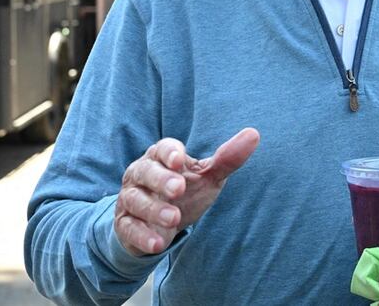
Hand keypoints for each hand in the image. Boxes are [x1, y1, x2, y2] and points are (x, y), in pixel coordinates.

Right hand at [114, 127, 258, 255]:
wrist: (159, 223)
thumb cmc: (186, 191)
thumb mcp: (208, 176)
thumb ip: (228, 158)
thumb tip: (254, 134)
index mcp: (161, 157)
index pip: (161, 149)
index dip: (169, 153)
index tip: (179, 160)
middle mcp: (141, 174)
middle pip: (145, 171)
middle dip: (161, 179)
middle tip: (178, 189)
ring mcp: (130, 199)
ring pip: (135, 200)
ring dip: (154, 209)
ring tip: (173, 219)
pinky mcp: (124, 224)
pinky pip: (128, 228)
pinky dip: (142, 236)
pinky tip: (158, 243)